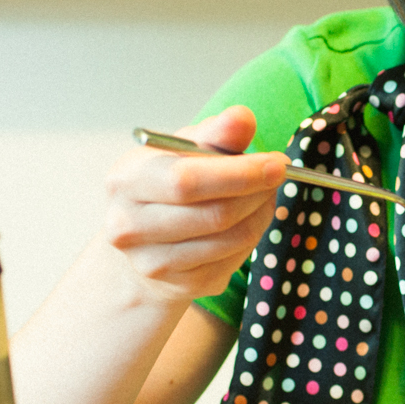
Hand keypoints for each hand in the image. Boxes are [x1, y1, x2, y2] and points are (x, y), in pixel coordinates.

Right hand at [102, 105, 287, 301]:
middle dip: (257, 192)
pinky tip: (249, 219)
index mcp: (126, 181)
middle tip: (278, 175)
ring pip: (230, 238)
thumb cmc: (168, 185)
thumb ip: (215, 134)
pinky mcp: (180, 285)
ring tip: (264, 194)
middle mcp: (129, 226)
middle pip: (214, 214)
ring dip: (261, 213)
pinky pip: (233, 260)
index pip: (187, 181)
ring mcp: (152, 262)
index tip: (276, 163)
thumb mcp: (185, 149)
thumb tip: (242, 118)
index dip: (239, 174)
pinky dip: (252, 236)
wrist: (144, 239)